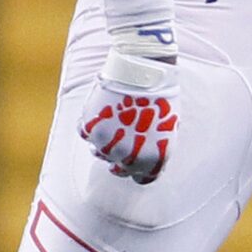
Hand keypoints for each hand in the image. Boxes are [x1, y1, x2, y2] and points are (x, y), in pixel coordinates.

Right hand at [77, 28, 177, 182]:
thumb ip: (152, 150)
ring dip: (103, 142)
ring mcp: (108, 144)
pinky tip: (100, 112)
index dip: (136, 171)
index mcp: (152, 159)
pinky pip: (85, 133)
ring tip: (111, 123)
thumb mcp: (166, 130)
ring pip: (98, 152)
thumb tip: (138, 160)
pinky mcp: (91, 128)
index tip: (132, 163)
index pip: (141, 178)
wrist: (142, 73)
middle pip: (118, 168)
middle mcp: (129, 156)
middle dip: (118, 159)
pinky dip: (90, 125)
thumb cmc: (158, 98)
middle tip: (118, 145)